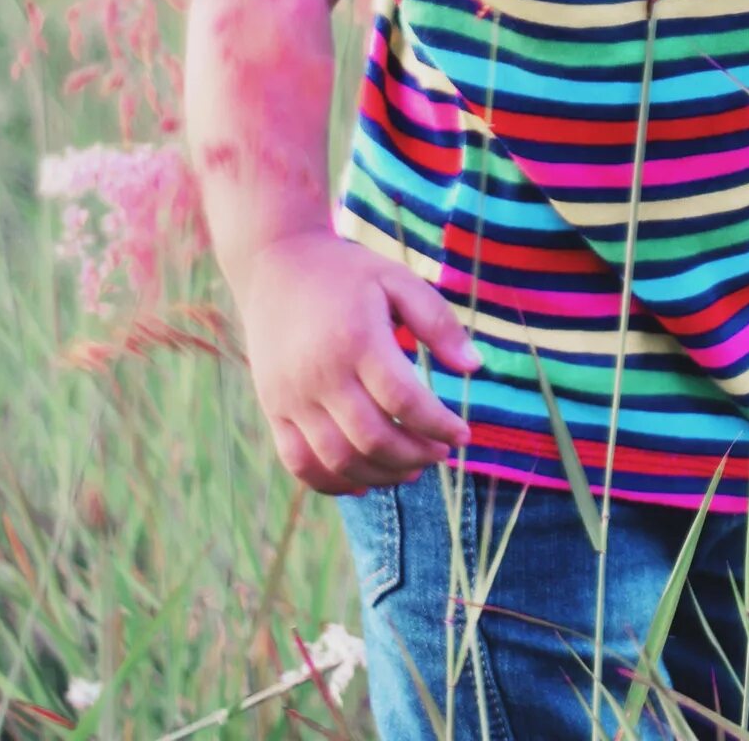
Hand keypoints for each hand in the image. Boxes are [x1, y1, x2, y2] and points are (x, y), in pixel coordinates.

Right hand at [229, 231, 484, 494]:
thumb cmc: (347, 273)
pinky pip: (298, 462)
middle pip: (372, 438)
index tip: (463, 436)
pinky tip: (364, 483)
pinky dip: (332, 483)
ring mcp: (290, 397)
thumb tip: (475, 368)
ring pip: (337, 459)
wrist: (275, 266)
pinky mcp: (273, 409)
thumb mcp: (399, 281)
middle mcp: (319, 375)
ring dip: (380, 474)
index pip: (405, 402)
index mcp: (357, 341)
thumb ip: (439, 323)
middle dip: (415, 456)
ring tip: (412, 471)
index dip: (439, 426)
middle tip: (441, 455)